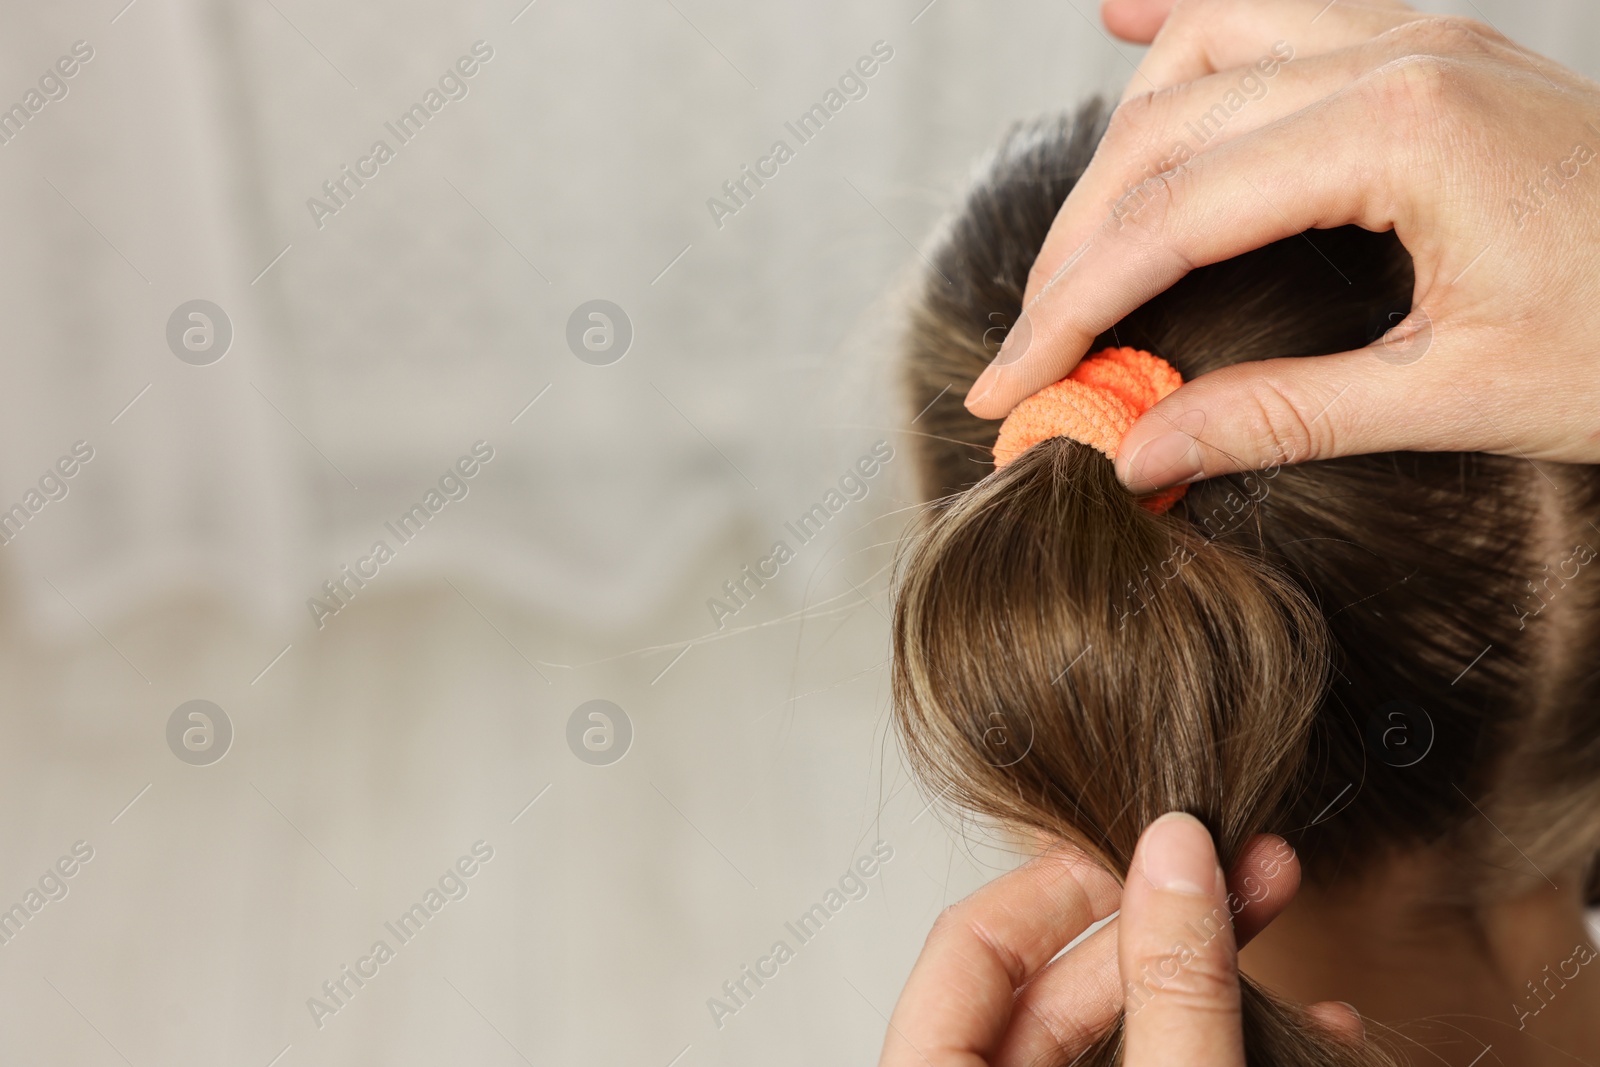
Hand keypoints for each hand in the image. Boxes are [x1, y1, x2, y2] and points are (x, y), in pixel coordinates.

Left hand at [877, 813, 1359, 1065]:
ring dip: (1207, 982)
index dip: (1061, 884)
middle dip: (1164, 926)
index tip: (1147, 842)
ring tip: (1284, 926)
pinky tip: (1304, 1025)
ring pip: (1118, 1036)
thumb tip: (1177, 851)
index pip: (970, 948)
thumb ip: (1170, 989)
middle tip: (1252, 868)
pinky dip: (1218, 1045)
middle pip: (1052, 991)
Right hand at [963, 0, 1599, 491]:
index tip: (1012, 385)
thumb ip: (1278, 415)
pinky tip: (1126, 25)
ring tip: (1071, 249)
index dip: (1073, 310)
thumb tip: (1139, 454)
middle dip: (1077, 248)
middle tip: (1029, 349)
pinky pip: (1276, 7)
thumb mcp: (1457, 398)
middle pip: (1165, 133)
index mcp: (1399, 132)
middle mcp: (1395, 54)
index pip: (1174, 219)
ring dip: (1118, 151)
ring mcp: (1416, 38)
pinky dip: (1188, 26)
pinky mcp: (1431, 53)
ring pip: (1204, 54)